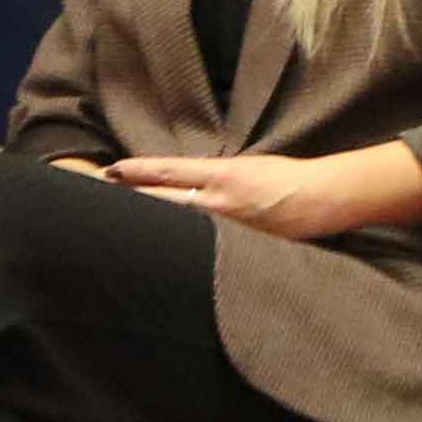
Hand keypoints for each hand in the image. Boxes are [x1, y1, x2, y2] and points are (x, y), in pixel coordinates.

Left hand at [110, 148, 404, 240]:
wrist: (323, 198)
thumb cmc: (287, 178)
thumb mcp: (247, 166)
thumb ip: (214, 177)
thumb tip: (181, 184)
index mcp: (223, 173)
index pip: (169, 171)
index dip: (137, 171)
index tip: (110, 171)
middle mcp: (220, 199)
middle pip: (164, 200)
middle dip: (131, 200)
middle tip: (97, 198)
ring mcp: (228, 226)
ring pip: (178, 226)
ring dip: (149, 225)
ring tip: (119, 228)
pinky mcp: (238, 246)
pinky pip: (201, 246)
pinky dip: (178, 248)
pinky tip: (158, 254)